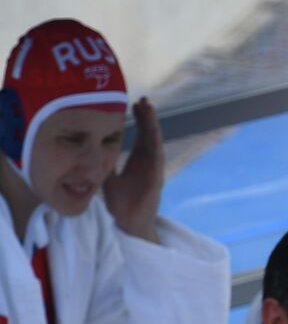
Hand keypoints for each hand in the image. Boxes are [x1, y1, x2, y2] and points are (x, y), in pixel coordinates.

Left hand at [102, 97, 163, 241]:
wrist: (127, 224)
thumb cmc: (121, 203)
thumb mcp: (107, 177)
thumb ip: (105, 162)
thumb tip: (93, 147)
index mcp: (138, 162)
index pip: (141, 136)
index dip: (139, 120)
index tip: (133, 104)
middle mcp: (148, 164)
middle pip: (150, 135)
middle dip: (148, 118)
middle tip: (143, 100)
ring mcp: (154, 172)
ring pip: (155, 144)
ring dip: (153, 127)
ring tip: (150, 110)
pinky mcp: (155, 181)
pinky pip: (157, 161)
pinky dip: (155, 147)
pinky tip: (153, 135)